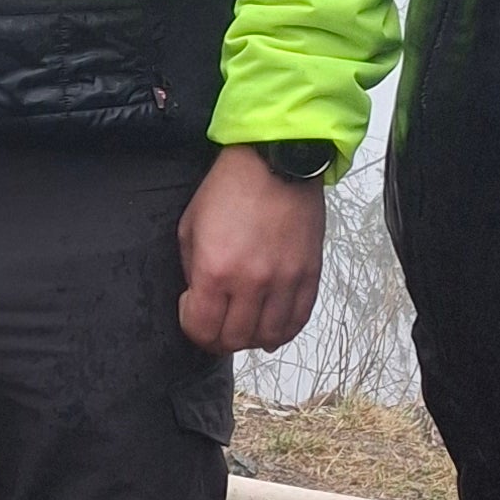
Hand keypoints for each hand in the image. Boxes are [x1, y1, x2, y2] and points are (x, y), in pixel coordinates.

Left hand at [177, 144, 325, 353]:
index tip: (191, 311)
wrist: (276, 159)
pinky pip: (298, 320)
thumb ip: (192, 268)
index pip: (201, 329)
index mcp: (216, 268)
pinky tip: (271, 326)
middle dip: (218, 338)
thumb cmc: (231, 186)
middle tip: (215, 323)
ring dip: (251, 338)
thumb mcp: (190, 224)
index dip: (191, 327)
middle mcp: (251, 281)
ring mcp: (284, 280)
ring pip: (268, 337)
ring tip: (244, 325)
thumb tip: (199, 298)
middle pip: (234, 340)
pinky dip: (283, 331)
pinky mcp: (309, 275)